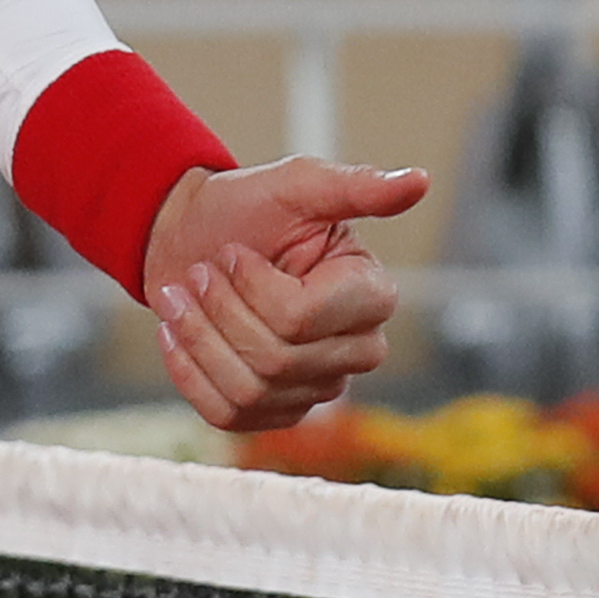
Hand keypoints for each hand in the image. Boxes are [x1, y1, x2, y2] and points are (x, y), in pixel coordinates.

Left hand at [144, 156, 430, 433]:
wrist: (191, 239)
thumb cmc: (248, 208)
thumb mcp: (297, 186)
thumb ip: (356, 187)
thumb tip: (420, 181)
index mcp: (371, 295)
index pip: (301, 319)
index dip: (252, 287)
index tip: (233, 252)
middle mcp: (358, 349)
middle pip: (275, 361)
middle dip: (220, 313)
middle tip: (200, 272)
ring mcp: (318, 388)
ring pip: (248, 391)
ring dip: (198, 338)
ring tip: (183, 298)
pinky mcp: (277, 413)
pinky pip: (228, 416)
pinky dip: (189, 372)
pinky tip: (178, 334)